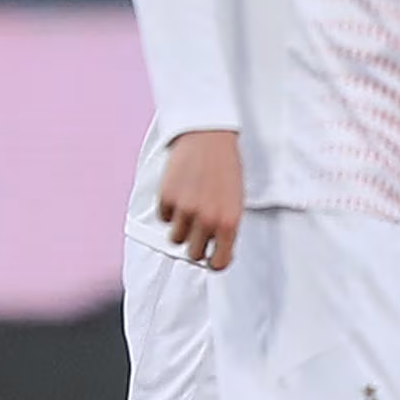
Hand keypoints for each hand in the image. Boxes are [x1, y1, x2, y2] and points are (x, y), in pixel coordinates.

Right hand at [157, 129, 243, 269]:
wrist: (208, 137)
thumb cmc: (226, 168)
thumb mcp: (236, 200)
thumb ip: (226, 226)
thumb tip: (214, 248)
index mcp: (229, 222)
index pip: (219, 262)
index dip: (214, 261)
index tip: (212, 257)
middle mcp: (207, 219)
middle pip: (193, 253)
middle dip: (195, 245)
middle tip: (199, 232)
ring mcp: (185, 209)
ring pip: (175, 238)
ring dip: (180, 228)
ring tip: (188, 211)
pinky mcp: (166, 197)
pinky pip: (164, 217)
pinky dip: (169, 210)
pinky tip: (179, 195)